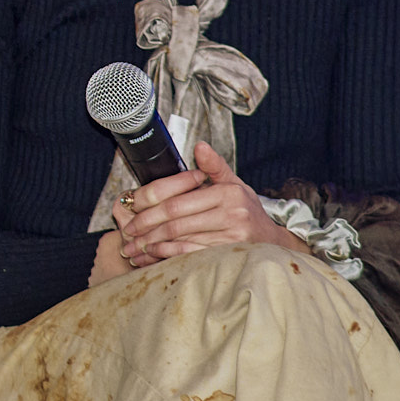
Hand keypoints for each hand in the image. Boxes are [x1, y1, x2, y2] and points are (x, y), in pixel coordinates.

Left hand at [115, 143, 301, 267]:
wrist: (271, 239)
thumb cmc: (246, 209)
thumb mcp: (233, 183)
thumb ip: (214, 166)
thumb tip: (199, 145)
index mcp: (227, 193)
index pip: (177, 201)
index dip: (149, 208)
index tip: (130, 213)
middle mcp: (232, 214)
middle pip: (176, 222)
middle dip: (146, 229)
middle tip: (127, 234)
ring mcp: (232, 236)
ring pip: (181, 240)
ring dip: (153, 245)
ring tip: (134, 247)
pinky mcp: (229, 254)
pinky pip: (192, 255)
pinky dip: (169, 255)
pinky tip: (154, 255)